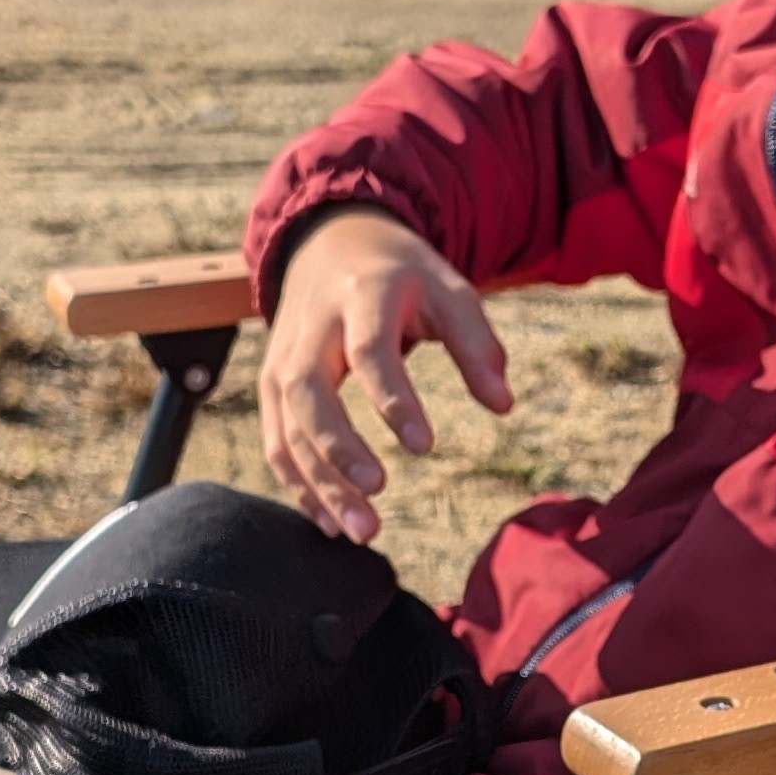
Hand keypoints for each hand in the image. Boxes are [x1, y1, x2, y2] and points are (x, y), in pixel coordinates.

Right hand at [259, 207, 511, 541]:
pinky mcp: (272, 385)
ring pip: (288, 427)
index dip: (394, 400)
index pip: (370, 352)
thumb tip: (504, 405)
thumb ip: (477, 345)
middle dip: (339, 449)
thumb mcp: (449, 290)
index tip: (424, 446)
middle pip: (310, 394)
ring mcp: (283, 359)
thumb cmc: (403, 277)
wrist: (333, 244)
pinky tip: (331, 522)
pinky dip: (298, 486)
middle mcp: (312, 330)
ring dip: (319, 484)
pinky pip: (277, 443)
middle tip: (378, 493)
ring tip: (362, 530)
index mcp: (361, 297)